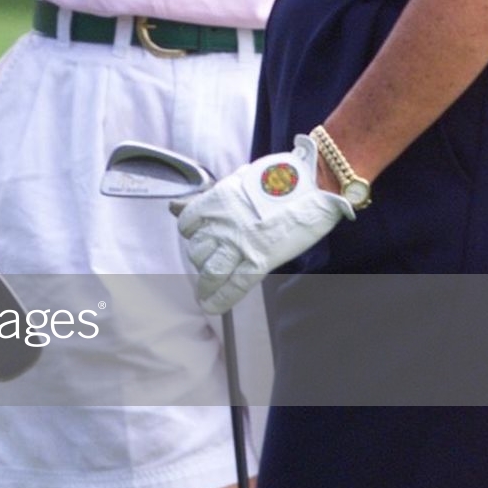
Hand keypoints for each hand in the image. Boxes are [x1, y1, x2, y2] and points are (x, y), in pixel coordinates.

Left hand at [172, 133, 354, 312]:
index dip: (192, 232)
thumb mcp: (238, 181)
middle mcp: (223, 223)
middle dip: (200, 258)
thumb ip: (206, 198)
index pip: (187, 223)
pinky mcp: (260, 261)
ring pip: (209, 271)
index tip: (200, 237)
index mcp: (216, 200)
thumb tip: (172, 206)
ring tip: (204, 290)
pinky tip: (210, 307)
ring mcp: (240, 244)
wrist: (315, 186)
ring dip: (204, 284)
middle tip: (212, 260)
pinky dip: (219, 300)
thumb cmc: (281, 181)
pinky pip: (233, 286)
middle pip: (196, 250)